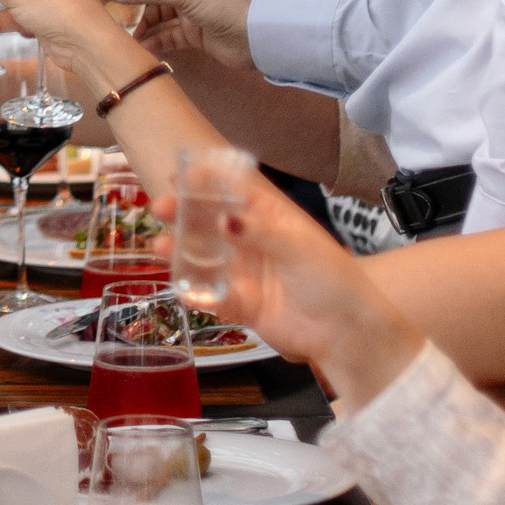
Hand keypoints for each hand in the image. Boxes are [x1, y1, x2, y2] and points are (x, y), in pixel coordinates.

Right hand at [110, 0, 257, 67]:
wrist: (258, 36)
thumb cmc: (226, 3)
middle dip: (130, 4)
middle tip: (106, 14)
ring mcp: (191, 7)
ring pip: (157, 14)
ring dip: (140, 25)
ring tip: (119, 34)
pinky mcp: (194, 30)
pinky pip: (167, 34)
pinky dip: (154, 40)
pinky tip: (139, 47)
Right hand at [152, 169, 422, 403]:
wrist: (346, 331)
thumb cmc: (332, 278)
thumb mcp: (299, 247)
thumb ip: (259, 233)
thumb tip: (222, 220)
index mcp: (270, 218)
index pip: (234, 192)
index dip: (207, 181)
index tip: (181, 173)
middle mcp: (252, 242)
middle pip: (210, 222)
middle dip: (183, 213)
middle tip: (160, 207)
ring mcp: (243, 273)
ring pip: (203, 257)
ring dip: (179, 249)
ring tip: (159, 246)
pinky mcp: (240, 305)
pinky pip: (210, 295)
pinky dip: (194, 290)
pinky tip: (182, 286)